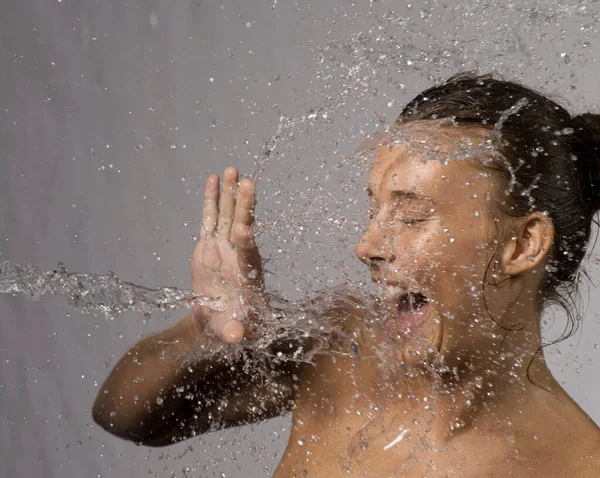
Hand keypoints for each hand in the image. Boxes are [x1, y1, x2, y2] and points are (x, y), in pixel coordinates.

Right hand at [191, 167, 264, 343]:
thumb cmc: (229, 326)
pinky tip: (212, 179)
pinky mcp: (208, 243)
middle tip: (247, 180)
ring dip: (229, 193)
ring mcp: (223, 246)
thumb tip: (238, 338)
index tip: (243, 224)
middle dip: (244, 204)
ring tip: (231, 169)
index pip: (246, 250)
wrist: (217, 319)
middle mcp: (237, 254)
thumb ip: (234, 333)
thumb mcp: (231, 332)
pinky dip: (211, 199)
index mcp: (246, 272)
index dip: (245, 236)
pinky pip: (210, 217)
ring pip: (226, 215)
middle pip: (241, 224)